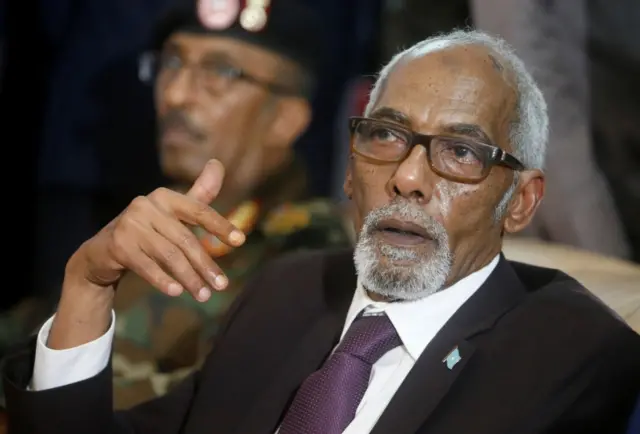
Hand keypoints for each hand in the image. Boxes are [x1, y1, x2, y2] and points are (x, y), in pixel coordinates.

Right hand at [67, 159, 244, 301]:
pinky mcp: (118, 245)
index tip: (240, 241)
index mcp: (165, 196)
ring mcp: (130, 225)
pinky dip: (163, 280)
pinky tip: (177, 292)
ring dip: (189, 278)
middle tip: (222, 286)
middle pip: (185, 239)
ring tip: (204, 295)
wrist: (102, 252)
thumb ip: (199, 194)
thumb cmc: (148, 231)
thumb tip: (218, 163)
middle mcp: (146, 206)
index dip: (220, 225)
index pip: (199, 210)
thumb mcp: (173, 212)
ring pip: (169, 255)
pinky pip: (147, 266)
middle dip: (206, 265)